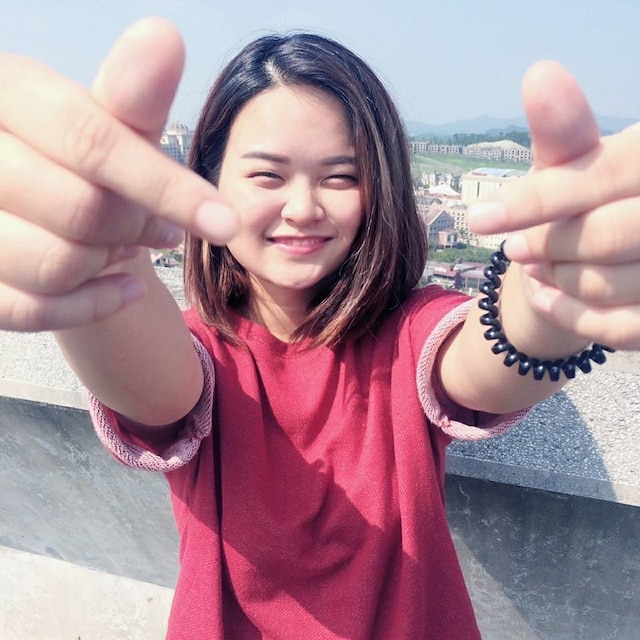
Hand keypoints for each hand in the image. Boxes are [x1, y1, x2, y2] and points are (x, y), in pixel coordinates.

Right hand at [0, 18, 236, 331]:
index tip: (225, 222)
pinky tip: (123, 289)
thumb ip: (136, 99)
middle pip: (80, 211)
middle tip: (149, 225)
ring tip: (119, 246)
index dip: (167, 187)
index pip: (92, 142)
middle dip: (135, 226)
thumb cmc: (84, 164)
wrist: (41, 212)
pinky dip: (93, 305)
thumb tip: (164, 37)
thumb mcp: (113, 128)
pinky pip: (32, 309)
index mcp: (6, 93)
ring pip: (56, 265)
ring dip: (109, 264)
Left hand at [468, 61, 639, 350]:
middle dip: (548, 246)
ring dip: (557, 280)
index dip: (538, 201)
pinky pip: (619, 329)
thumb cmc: (582, 205)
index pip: (602, 177)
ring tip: (539, 268)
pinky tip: (545, 300)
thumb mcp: (567, 167)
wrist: (601, 262)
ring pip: (609, 284)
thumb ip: (560, 133)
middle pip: (606, 236)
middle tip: (517, 250)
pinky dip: (570, 316)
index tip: (480, 220)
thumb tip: (540, 74)